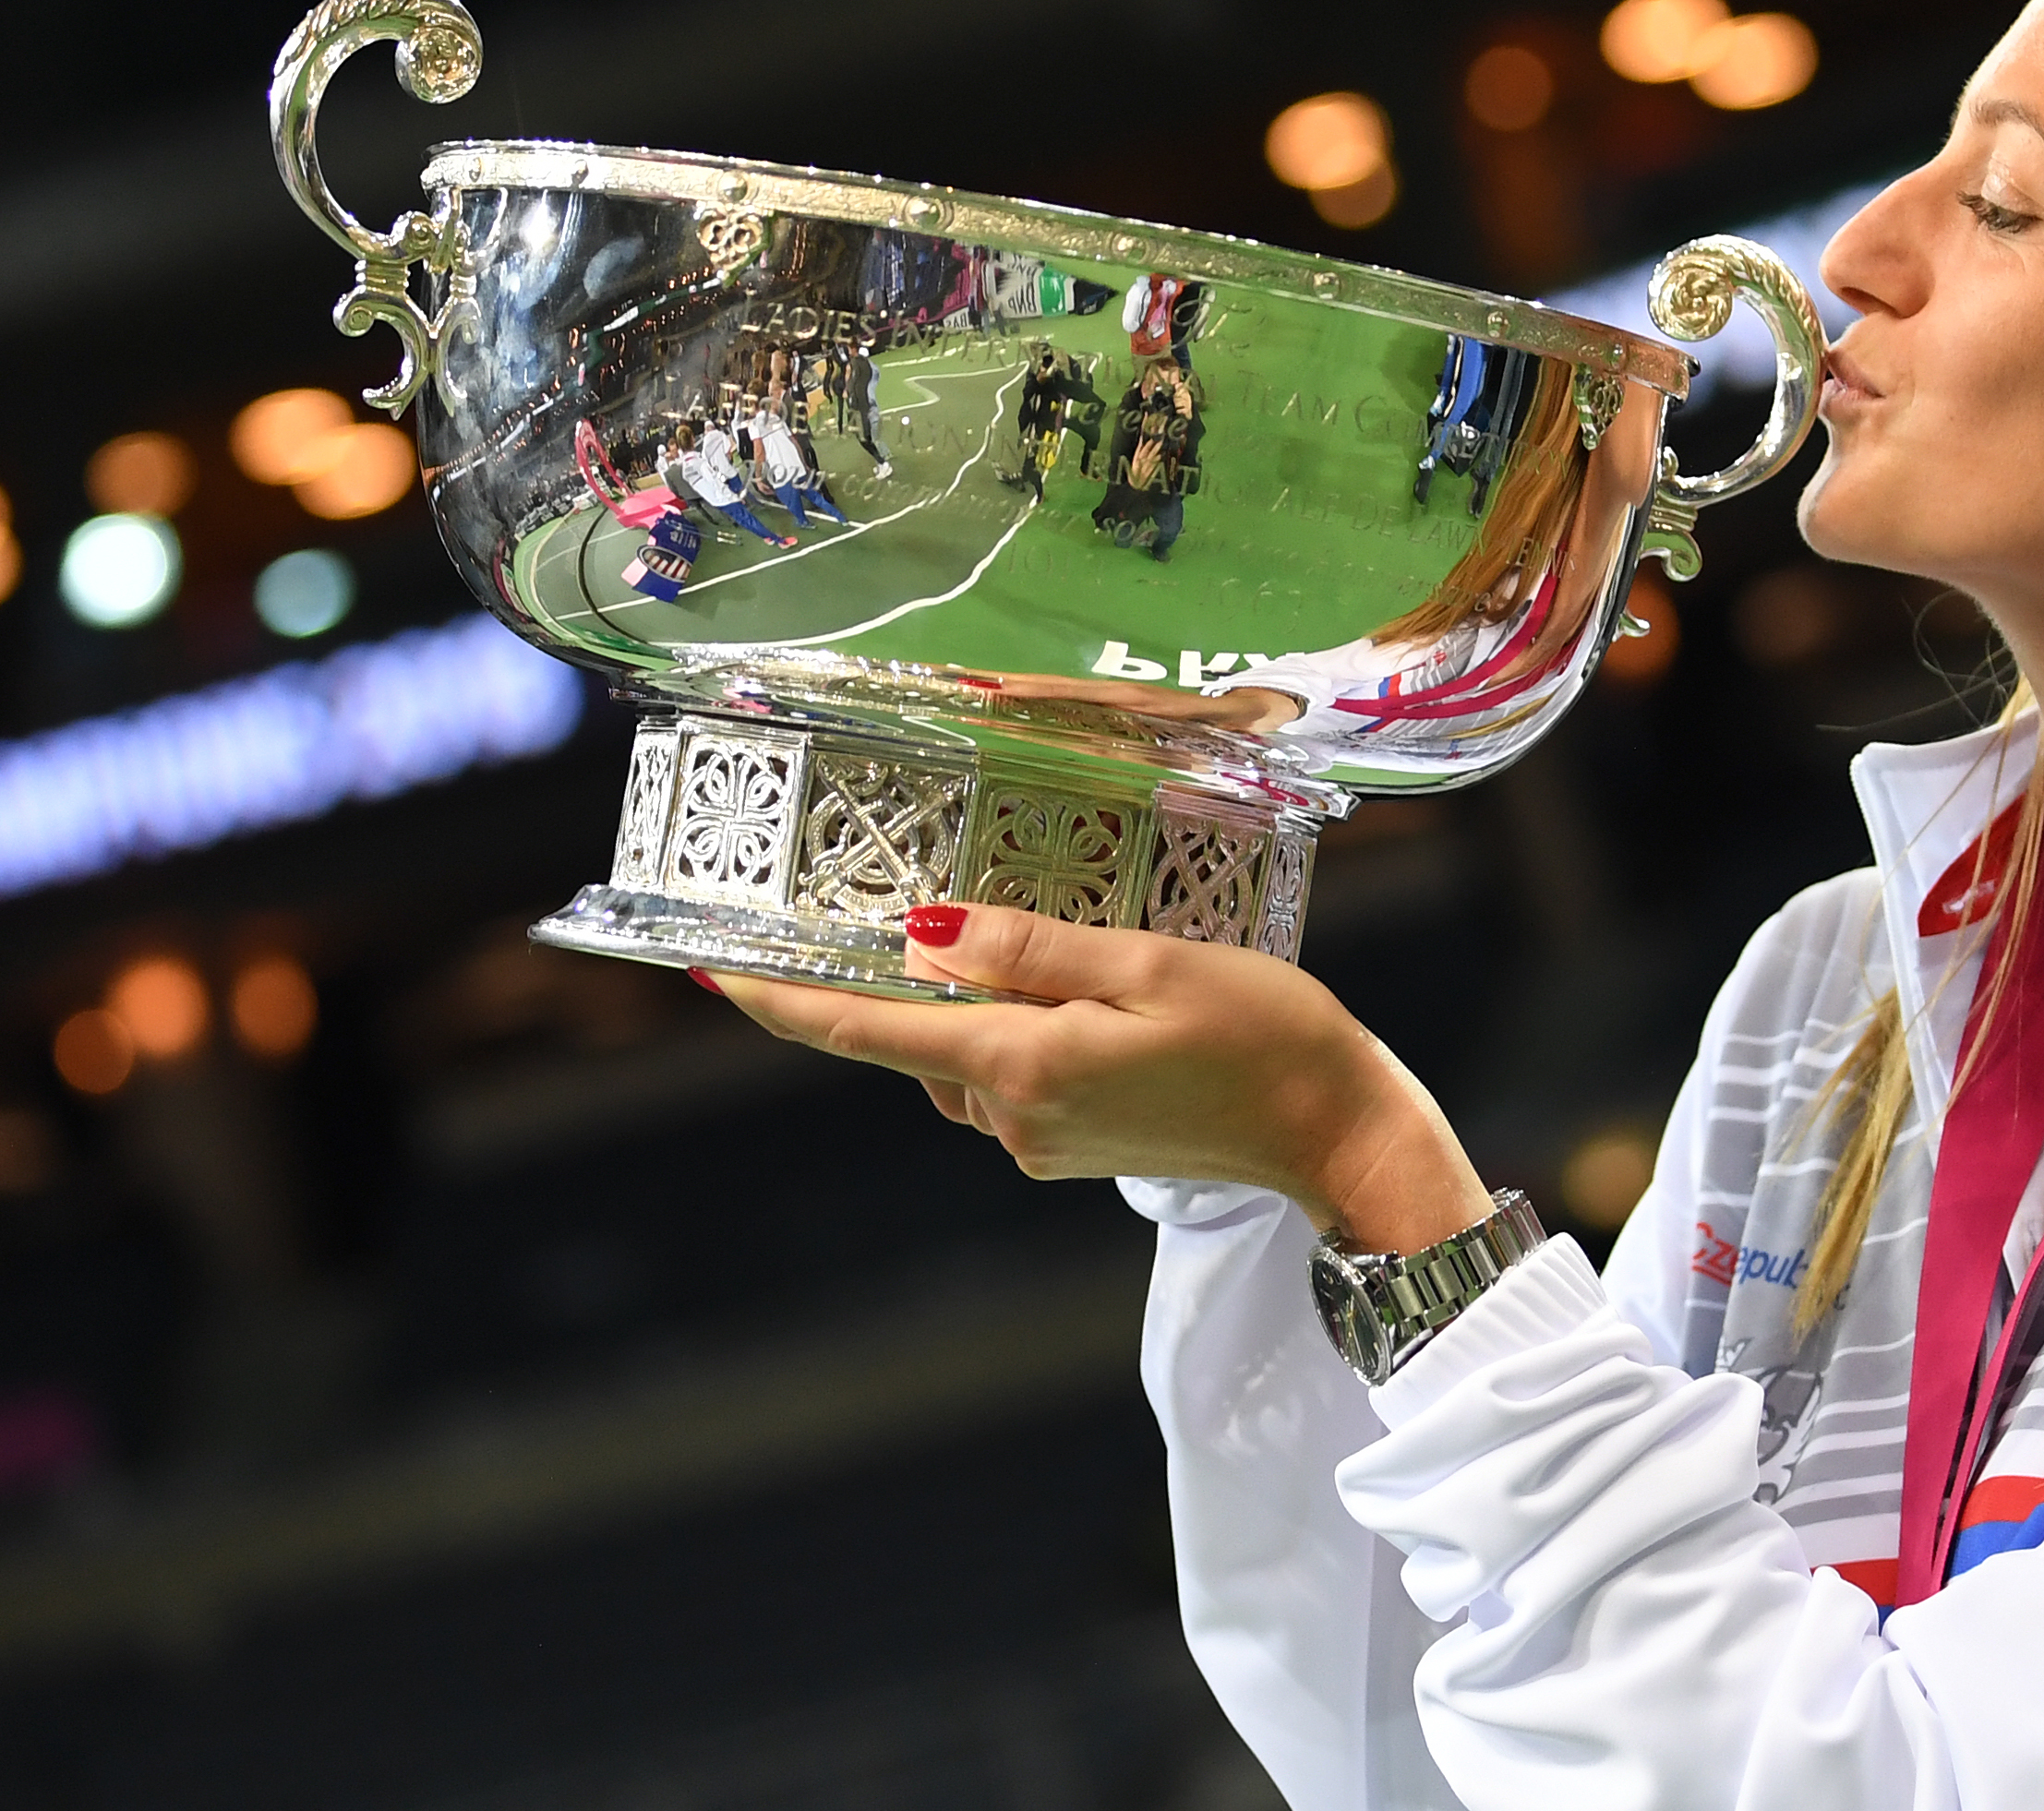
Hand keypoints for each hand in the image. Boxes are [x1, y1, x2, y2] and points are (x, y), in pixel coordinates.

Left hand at [702, 906, 1493, 1252]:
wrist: (1335, 1132)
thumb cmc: (1261, 1033)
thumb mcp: (1148, 963)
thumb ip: (1029, 948)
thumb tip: (922, 935)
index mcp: (1020, 1066)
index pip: (866, 1032)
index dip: (779, 999)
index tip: (708, 966)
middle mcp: (1011, 1116)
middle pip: (912, 1039)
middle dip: (893, 978)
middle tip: (877, 899)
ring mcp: (1039, 1139)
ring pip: (962, 1054)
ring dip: (967, 1001)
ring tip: (1015, 935)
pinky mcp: (1071, 1144)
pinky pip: (1008, 1075)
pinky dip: (1012, 1028)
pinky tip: (1068, 988)